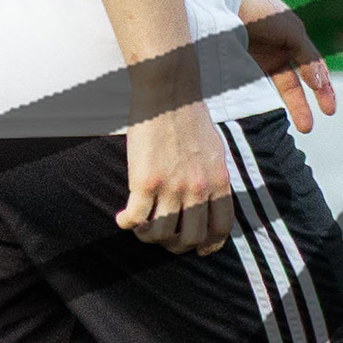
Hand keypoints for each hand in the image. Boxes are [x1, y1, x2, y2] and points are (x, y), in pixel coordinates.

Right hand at [120, 105, 237, 254]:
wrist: (169, 93)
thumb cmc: (190, 117)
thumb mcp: (215, 151)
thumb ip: (213, 179)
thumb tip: (210, 201)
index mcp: (218, 182)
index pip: (220, 229)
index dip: (209, 245)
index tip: (199, 249)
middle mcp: (198, 189)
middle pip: (190, 238)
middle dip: (176, 245)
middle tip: (163, 236)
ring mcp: (171, 187)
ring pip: (161, 234)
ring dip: (148, 237)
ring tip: (140, 227)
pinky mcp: (146, 181)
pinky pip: (135, 218)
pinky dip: (127, 224)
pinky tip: (122, 218)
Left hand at [239, 0, 334, 134]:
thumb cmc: (262, 9)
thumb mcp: (292, 32)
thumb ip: (307, 59)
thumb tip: (320, 83)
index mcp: (292, 42)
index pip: (312, 72)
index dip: (323, 91)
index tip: (330, 111)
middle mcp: (274, 53)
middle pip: (291, 87)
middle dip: (300, 107)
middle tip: (307, 127)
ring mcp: (254, 61)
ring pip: (269, 92)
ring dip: (277, 109)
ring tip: (279, 129)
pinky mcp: (234, 67)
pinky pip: (247, 91)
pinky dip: (254, 104)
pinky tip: (258, 117)